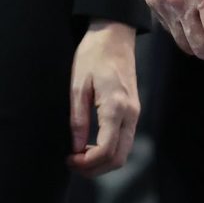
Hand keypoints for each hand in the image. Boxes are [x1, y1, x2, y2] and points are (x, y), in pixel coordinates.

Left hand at [68, 21, 141, 175]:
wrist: (114, 34)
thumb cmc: (93, 55)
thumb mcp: (78, 86)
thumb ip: (78, 120)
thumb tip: (76, 148)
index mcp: (116, 107)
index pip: (106, 150)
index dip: (87, 163)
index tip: (69, 159)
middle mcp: (130, 113)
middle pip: (119, 158)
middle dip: (95, 169)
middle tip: (72, 163)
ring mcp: (135, 112)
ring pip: (124, 152)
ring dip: (102, 162)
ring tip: (79, 156)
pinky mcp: (134, 110)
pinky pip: (125, 140)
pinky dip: (109, 151)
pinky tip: (91, 145)